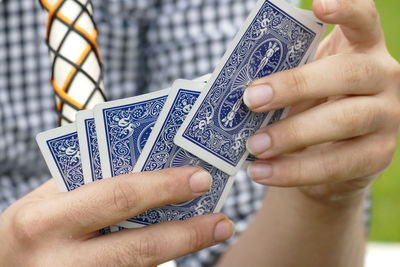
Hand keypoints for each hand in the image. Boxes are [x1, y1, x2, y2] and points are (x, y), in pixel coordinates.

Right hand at [0, 167, 233, 266]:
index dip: (163, 186)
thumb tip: (153, 165)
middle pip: (137, 247)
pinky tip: (182, 250)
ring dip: (183, 250)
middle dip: (187, 232)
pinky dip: (161, 265)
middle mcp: (59, 261)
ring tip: (215, 230)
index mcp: (46, 219)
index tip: (200, 177)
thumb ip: (95, 182)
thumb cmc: (33, 225)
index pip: (116, 197)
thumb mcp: (51, 198)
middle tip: (222, 217)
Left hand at [243, 0, 399, 201]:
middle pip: (347, 73)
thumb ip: (283, 81)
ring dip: (292, 134)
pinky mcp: (378, 155)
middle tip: (251, 99)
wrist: (329, 155)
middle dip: (295, 85)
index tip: (318, 3)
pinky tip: (262, 172)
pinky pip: (336, 164)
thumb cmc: (311, 107)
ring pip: (344, 120)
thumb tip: (240, 89)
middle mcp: (384, 77)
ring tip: (254, 146)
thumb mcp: (301, 87)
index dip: (345, 9)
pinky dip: (294, 170)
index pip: (363, 20)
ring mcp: (388, 116)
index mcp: (362, 49)